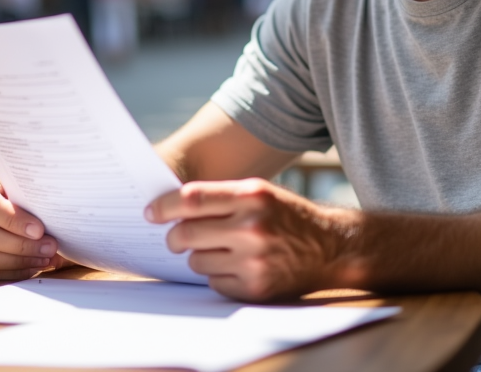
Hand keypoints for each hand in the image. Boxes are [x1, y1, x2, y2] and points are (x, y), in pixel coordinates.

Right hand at [0, 171, 72, 279]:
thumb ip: (30, 199)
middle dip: (23, 245)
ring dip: (21, 261)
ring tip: (46, 258)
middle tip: (50, 247)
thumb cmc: (15, 192)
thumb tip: (57, 218)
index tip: (40, 230)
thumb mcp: (20, 186)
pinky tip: (33, 267)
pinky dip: (13, 272)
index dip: (15, 220)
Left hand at [146, 178, 356, 300]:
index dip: (164, 206)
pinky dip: (219, 276)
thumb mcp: (259, 192)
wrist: (330, 247)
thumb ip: (219, 197)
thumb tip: (169, 209)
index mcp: (251, 195)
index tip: (150, 212)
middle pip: (186, 234)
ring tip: (221, 250)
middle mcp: (252, 227)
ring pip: (197, 261)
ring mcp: (254, 260)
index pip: (191, 199)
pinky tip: (238, 266)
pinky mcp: (255, 287)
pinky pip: (214, 282)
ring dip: (200, 257)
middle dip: (175, 237)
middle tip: (177, 238)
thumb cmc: (285, 215)